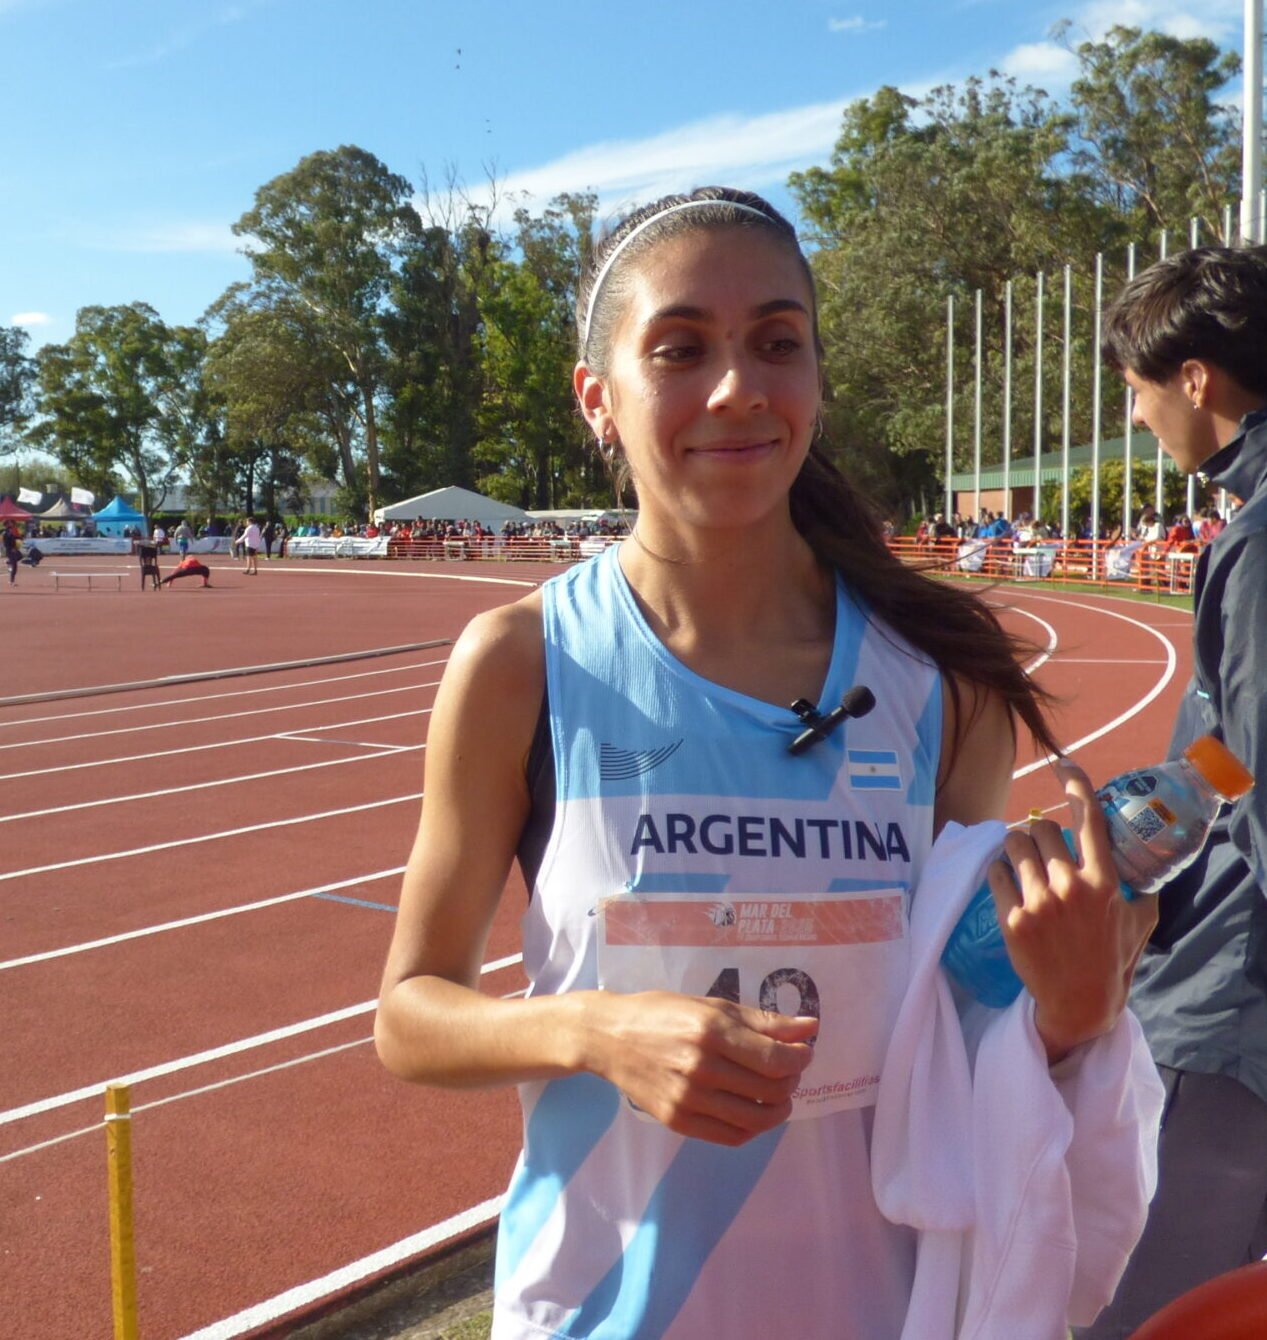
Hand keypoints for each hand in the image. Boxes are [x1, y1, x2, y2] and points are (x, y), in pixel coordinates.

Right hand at [584, 990, 816, 1145]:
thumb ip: (763, 1020)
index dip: (800, 1058)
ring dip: (779, 1108)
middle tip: (788, 1070)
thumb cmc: (663, 1013)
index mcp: (712, 1032)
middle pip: (771, 1090)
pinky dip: (753, 1127)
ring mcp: (689, 1099)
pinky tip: (753, 1109)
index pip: (776, 1059)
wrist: (610, 1037)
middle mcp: (702, 1068)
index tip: (802, 1051)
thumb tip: (811, 1027)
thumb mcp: (712, 1006)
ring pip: (756, 1119)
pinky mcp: (678, 1122)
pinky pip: (732, 1137)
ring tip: (776, 1093)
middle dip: (791, 1081)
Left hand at [988, 761, 1158, 1061]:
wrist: (1079, 1003)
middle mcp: (1071, 886)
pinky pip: (995, 873)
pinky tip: (1006, 881)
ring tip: (1019, 859)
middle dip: (1036, 831)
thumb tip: (1142, 855)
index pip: (1088, 817)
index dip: (1075, 782)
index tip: (1062, 764)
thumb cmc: (1111, 958)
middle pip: (1039, 827)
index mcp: (1104, 880)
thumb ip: (1141, 884)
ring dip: (1014, 846)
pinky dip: (998, 871)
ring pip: (1013, 844)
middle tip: (1037, 846)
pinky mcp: (1012, 919)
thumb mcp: (1140, 919)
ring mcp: (1039, 902)